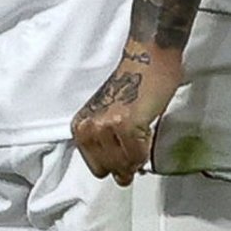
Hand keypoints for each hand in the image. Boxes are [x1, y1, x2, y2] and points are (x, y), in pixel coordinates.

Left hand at [72, 40, 181, 181]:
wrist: (150, 59)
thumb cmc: (135, 81)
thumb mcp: (108, 115)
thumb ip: (106, 142)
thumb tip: (122, 172)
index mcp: (80, 126)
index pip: (97, 167)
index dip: (116, 165)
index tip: (126, 157)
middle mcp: (89, 127)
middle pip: (110, 169)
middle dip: (127, 165)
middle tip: (138, 149)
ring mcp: (106, 127)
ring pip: (125, 164)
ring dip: (138, 158)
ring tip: (143, 139)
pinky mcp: (126, 125)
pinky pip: (138, 154)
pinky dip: (146, 150)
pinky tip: (148, 134)